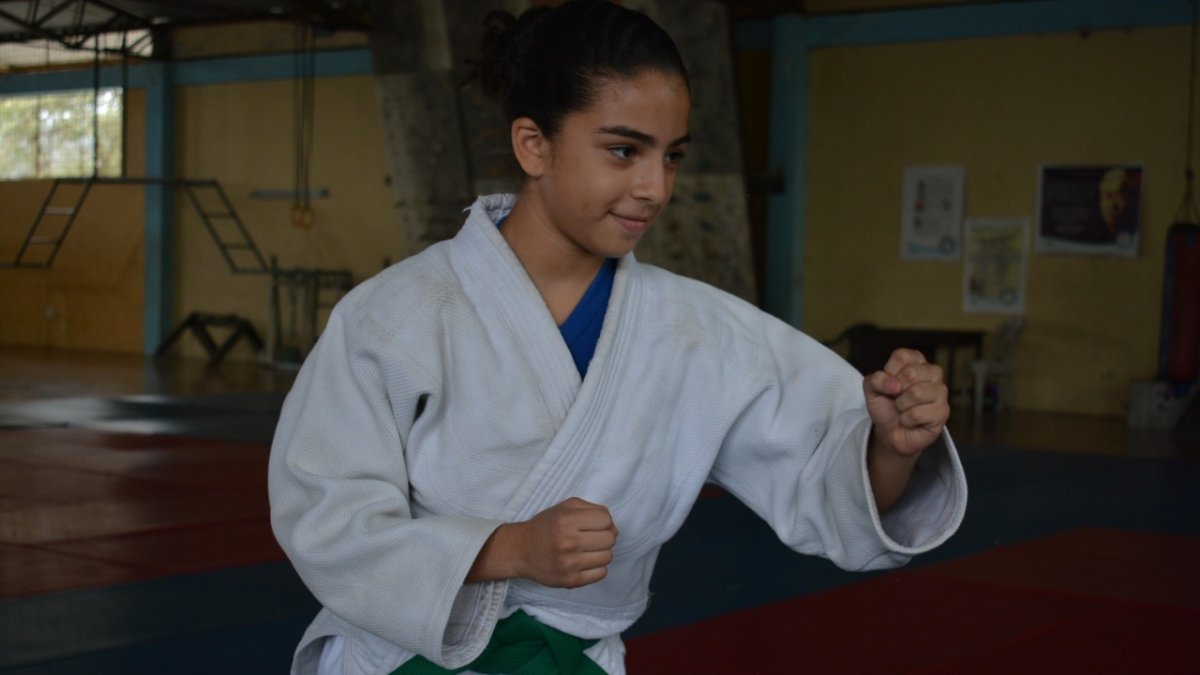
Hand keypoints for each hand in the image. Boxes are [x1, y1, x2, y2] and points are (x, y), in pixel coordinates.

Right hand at [469, 497, 617, 587]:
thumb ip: (594, 510)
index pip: (605, 519)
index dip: (601, 521)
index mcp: (566, 520)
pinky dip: (596, 568)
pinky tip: (584, 563)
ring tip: (586, 551)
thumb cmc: (546, 526)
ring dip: (600, 553)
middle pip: (609, 539)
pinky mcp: (570, 581)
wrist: (520, 550)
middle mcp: (568, 542)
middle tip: (589, 538)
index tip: (590, 525)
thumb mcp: (565, 507)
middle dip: (603, 537)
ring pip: (608, 557)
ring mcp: (569, 563)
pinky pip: (601, 574)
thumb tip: (615, 529)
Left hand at [863, 348, 948, 458]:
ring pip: (916, 393)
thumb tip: (894, 384)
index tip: (889, 384)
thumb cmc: (886, 406)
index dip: (889, 373)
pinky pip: (918, 413)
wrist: (890, 432)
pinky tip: (911, 420)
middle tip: (897, 399)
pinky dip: (907, 419)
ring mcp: (941, 392)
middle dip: (896, 391)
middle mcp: (933, 373)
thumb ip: (876, 379)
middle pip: (911, 373)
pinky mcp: (943, 412)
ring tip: (903, 409)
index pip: (902, 356)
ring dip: (901, 406)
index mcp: (916, 361)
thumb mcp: (871, 389)